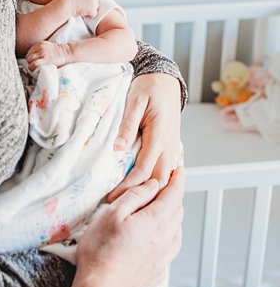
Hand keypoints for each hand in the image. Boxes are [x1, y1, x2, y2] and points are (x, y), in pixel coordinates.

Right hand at [26, 41, 70, 68]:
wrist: (64, 52)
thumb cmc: (58, 61)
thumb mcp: (52, 67)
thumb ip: (43, 67)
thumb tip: (34, 70)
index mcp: (46, 60)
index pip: (33, 64)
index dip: (31, 68)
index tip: (32, 69)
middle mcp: (43, 52)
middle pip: (29, 59)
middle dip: (30, 62)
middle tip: (33, 64)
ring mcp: (41, 47)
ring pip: (28, 54)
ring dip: (30, 57)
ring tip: (34, 59)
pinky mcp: (40, 43)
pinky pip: (31, 49)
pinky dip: (32, 52)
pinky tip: (36, 54)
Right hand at [57, 169, 182, 286]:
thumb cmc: (101, 251)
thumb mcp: (111, 215)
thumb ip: (134, 197)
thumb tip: (153, 184)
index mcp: (155, 220)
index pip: (173, 194)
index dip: (177, 180)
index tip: (179, 169)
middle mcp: (166, 238)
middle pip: (178, 211)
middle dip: (175, 196)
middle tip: (169, 186)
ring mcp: (164, 257)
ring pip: (177, 230)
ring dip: (173, 216)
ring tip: (165, 209)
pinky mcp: (158, 271)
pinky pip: (170, 247)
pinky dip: (170, 235)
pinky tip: (161, 238)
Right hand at [60, 0, 100, 18]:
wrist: (66, 4)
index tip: (81, 1)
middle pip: (96, 0)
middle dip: (90, 4)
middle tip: (81, 6)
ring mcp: (93, 1)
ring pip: (95, 7)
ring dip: (90, 9)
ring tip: (81, 9)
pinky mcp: (93, 9)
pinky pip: (93, 14)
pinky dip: (89, 16)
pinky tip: (82, 13)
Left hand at [107, 72, 182, 201]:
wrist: (166, 80)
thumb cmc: (148, 88)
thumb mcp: (134, 102)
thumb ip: (127, 126)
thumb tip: (117, 149)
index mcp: (160, 136)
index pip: (144, 169)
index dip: (129, 186)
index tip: (113, 198)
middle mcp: (170, 145)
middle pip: (158, 180)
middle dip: (140, 195)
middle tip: (118, 207)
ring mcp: (172, 147)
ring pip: (164, 177)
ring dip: (149, 191)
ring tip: (128, 203)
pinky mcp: (170, 147)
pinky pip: (165, 170)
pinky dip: (155, 183)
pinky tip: (142, 191)